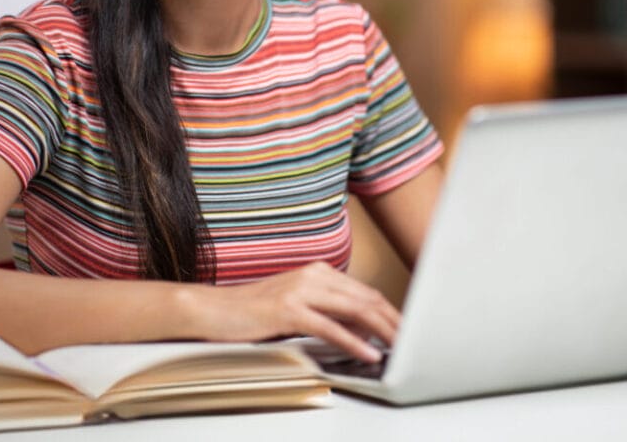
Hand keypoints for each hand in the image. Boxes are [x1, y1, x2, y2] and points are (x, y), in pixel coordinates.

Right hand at [175, 261, 398, 361]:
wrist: (210, 310)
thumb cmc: (250, 313)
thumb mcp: (295, 308)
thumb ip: (326, 312)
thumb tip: (360, 330)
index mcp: (316, 272)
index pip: (365, 292)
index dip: (391, 312)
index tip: (408, 331)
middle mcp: (311, 275)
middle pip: (367, 299)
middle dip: (395, 322)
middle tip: (415, 342)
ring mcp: (299, 290)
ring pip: (355, 310)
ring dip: (383, 331)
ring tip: (402, 348)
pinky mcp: (287, 309)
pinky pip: (330, 327)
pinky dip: (353, 342)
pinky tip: (368, 354)